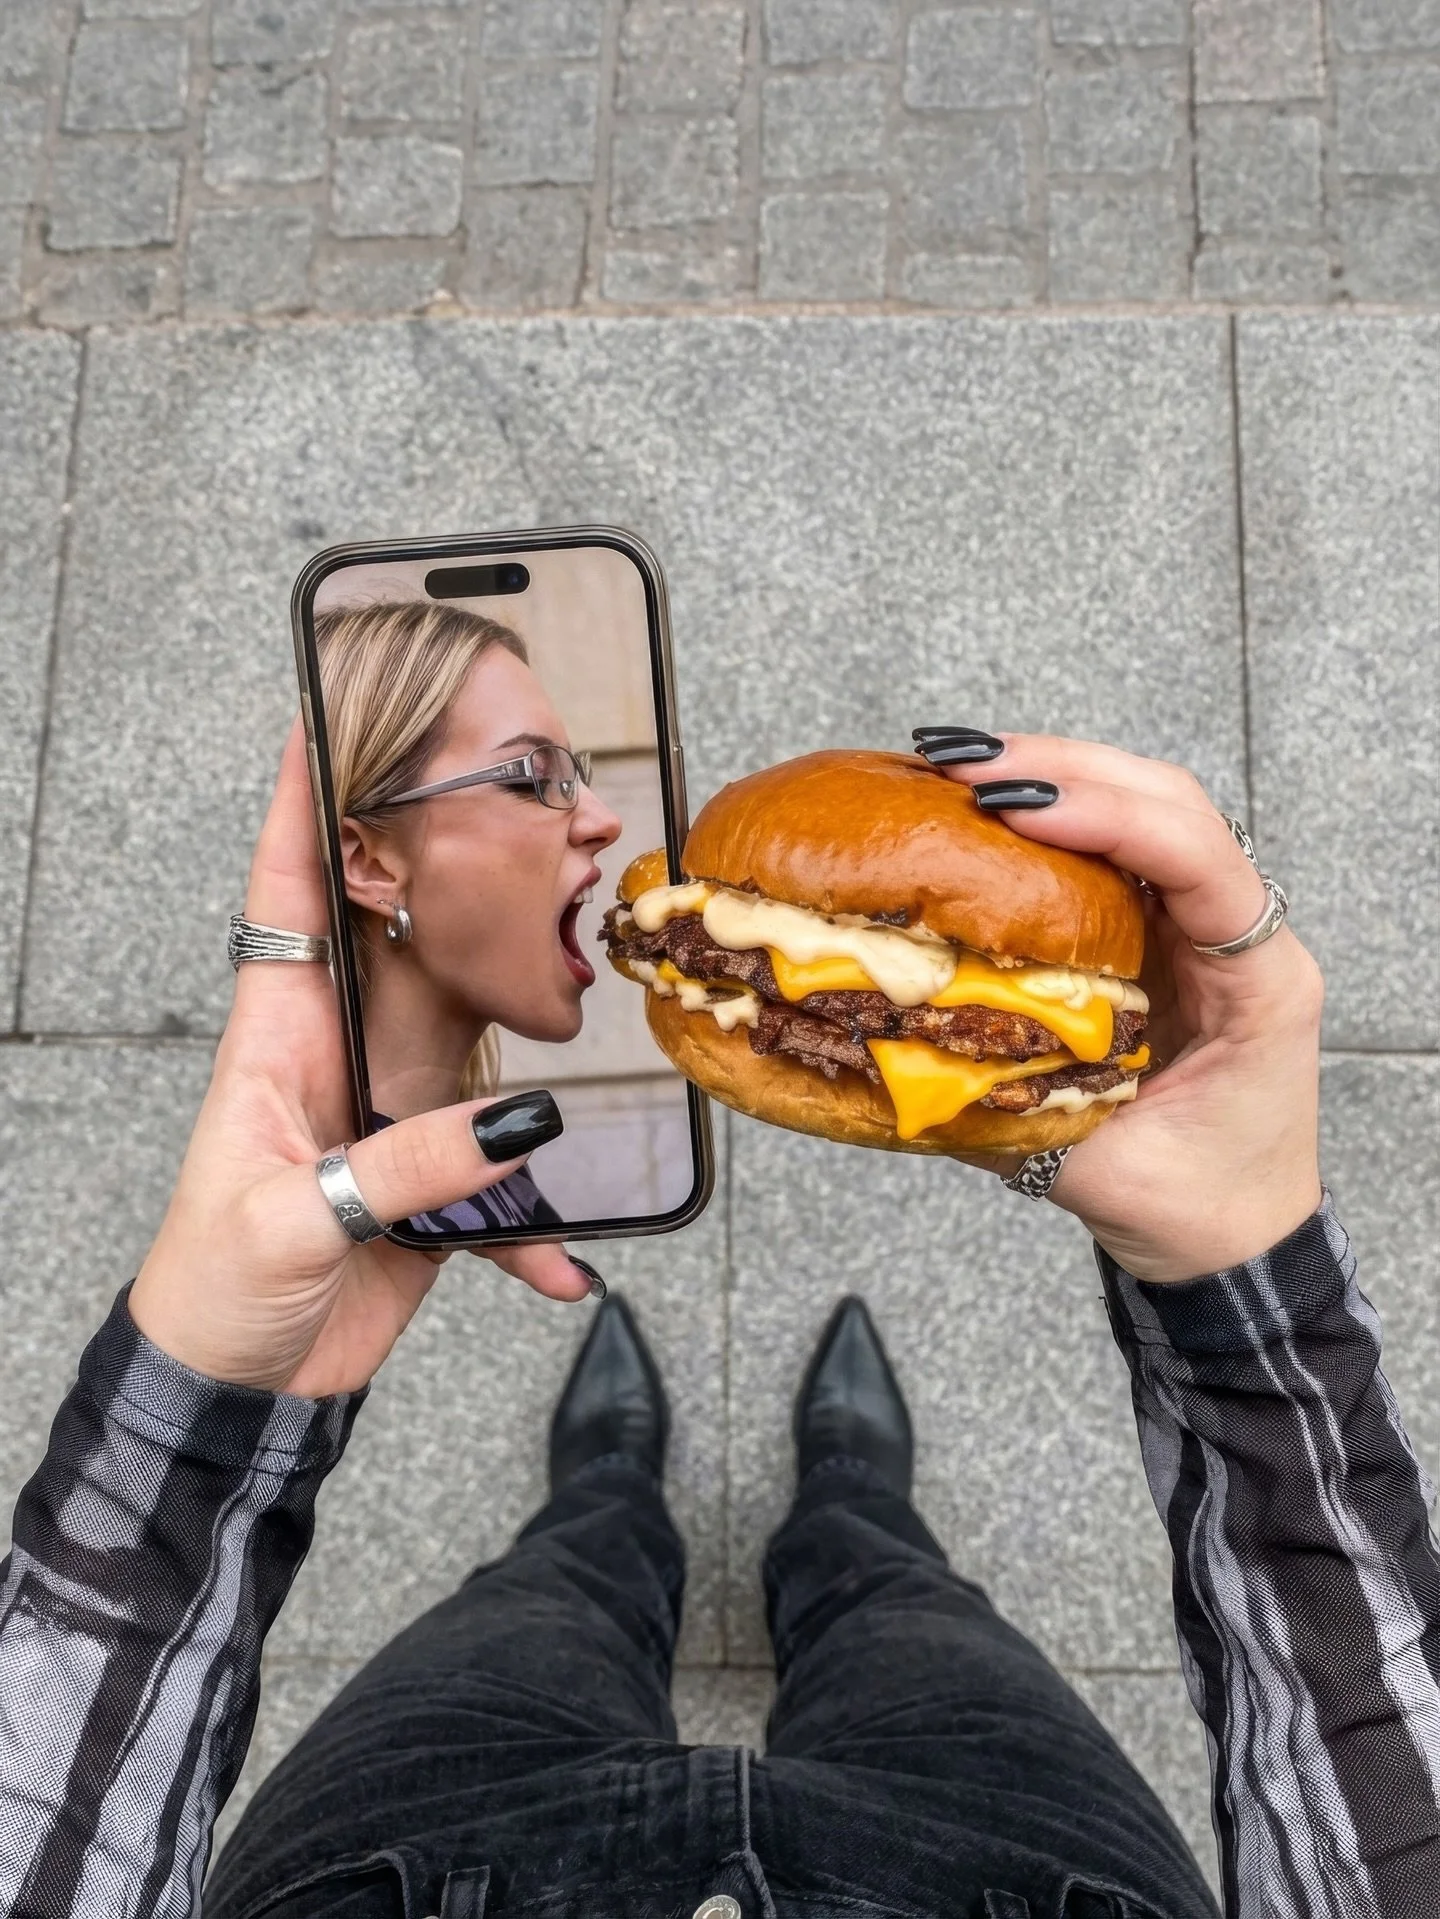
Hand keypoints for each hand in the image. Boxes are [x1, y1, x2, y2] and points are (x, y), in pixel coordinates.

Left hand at [130, 724, 590, 1396]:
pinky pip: (502, 1179)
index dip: (302, 803)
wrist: (238, 1391)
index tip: (329, 716)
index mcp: (278, 1036)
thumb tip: (515, 1124)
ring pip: (471, 1036)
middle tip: (528, 817)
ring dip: (529, 1017)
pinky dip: (539, 1216)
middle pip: (405, 938)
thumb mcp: (291, 1218)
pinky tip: (569, 1257)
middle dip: (461, 875)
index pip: (289, 891)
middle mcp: (339, 1055)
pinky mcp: (431, 1183)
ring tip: (588, 975)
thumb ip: (407, 1169)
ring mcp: (390, 1114)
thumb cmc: (214, 1287)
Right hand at [931, 735, 1322, 1282]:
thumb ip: (1007, 1112)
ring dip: (1053, 774)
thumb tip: (892, 1058)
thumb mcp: (1101, 1171)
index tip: (1019, 810)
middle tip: (961, 763)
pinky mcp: (1158, 930)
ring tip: (958, 767)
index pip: (1203, 861)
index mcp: (1258, 984)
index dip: (1112, 821)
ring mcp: (1198, 926)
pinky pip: (1112, 847)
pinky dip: (1050, 814)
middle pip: (1169, 802)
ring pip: (1142, 806)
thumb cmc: (1195, 1207)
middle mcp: (1237, 935)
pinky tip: (982, 806)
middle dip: (1064, 769)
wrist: (1234, 1237)